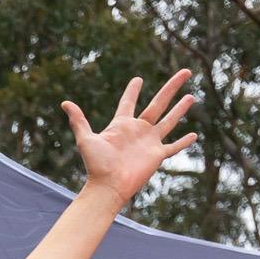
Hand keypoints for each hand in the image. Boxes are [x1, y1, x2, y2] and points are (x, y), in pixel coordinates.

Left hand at [65, 70, 196, 204]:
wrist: (108, 186)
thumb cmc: (96, 165)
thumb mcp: (85, 139)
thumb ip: (78, 120)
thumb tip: (65, 102)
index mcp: (122, 125)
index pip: (129, 103)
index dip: (132, 91)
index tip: (138, 79)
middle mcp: (138, 130)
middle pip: (159, 103)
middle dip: (171, 87)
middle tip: (185, 71)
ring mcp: (149, 142)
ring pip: (169, 120)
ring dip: (180, 109)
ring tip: (191, 96)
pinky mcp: (157, 155)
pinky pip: (174, 147)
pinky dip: (184, 142)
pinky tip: (194, 135)